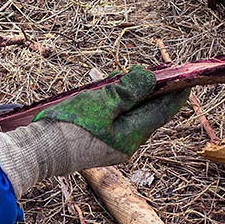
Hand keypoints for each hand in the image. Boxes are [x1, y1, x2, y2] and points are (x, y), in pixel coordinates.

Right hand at [37, 66, 188, 156]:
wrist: (40, 151)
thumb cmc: (71, 127)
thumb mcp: (103, 101)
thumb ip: (129, 90)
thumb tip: (150, 78)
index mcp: (133, 135)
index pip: (163, 111)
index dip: (175, 93)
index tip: (184, 79)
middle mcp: (127, 143)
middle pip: (147, 113)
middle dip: (150, 91)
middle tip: (152, 72)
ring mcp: (112, 145)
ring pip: (130, 116)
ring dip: (130, 96)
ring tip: (126, 78)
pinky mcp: (98, 143)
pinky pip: (115, 120)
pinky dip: (116, 105)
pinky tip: (107, 92)